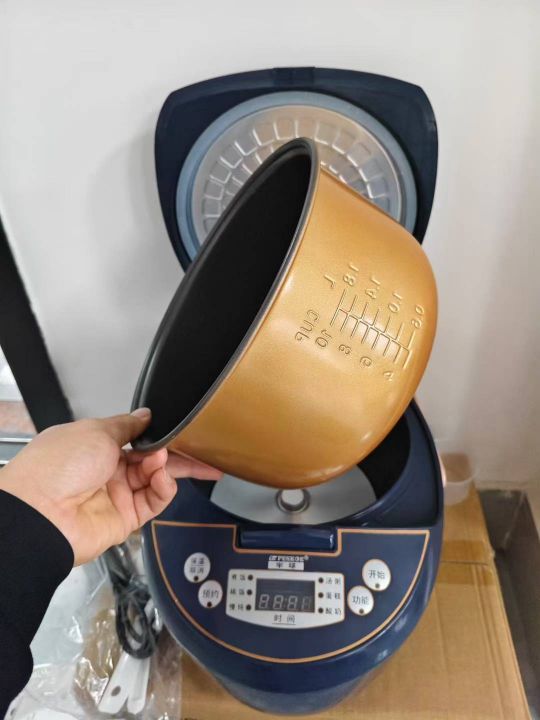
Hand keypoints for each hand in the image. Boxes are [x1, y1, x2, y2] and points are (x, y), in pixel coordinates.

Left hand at [0, 408, 221, 564]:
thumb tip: (146, 415)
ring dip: (166, 467)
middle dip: (177, 454)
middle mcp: (108, 470)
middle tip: (204, 450)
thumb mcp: (96, 431)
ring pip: (157, 479)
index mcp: (96, 445)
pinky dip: (164, 488)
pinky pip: (155, 501)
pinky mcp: (126, 519)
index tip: (181, 429)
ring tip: (162, 462)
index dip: (159, 434)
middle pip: (152, 460)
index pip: (137, 438)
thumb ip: (127, 425)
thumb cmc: (60, 465)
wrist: (42, 513)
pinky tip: (163, 478)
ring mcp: (117, 495)